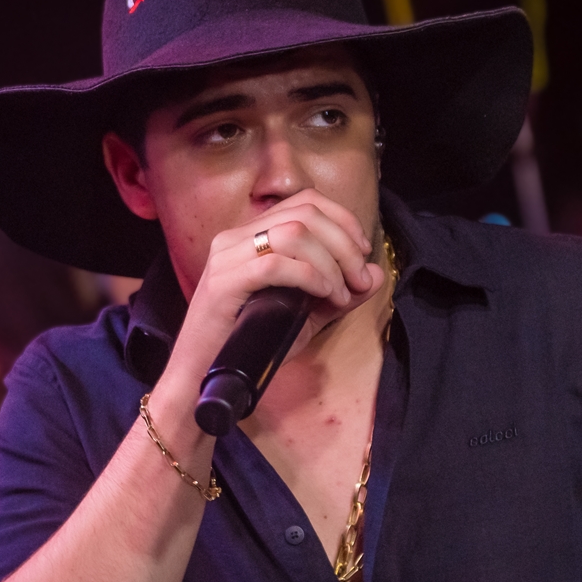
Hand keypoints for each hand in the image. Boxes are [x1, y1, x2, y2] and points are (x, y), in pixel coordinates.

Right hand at [164, 189, 385, 386]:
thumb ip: (338, 293)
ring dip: (330, 261)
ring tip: (341, 292)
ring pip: (293, 233)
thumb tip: (376, 274)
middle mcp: (236, 237)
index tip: (362, 253)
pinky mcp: (224, 282)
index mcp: (251, 235)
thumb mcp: (305, 315)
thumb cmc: (250, 345)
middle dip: (344, 243)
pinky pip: (276, 264)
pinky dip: (311, 277)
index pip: (305, 202)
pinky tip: (324, 295)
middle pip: (304, 213)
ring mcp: (227, 257)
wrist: (205, 378)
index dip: (342, 220)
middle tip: (359, 279)